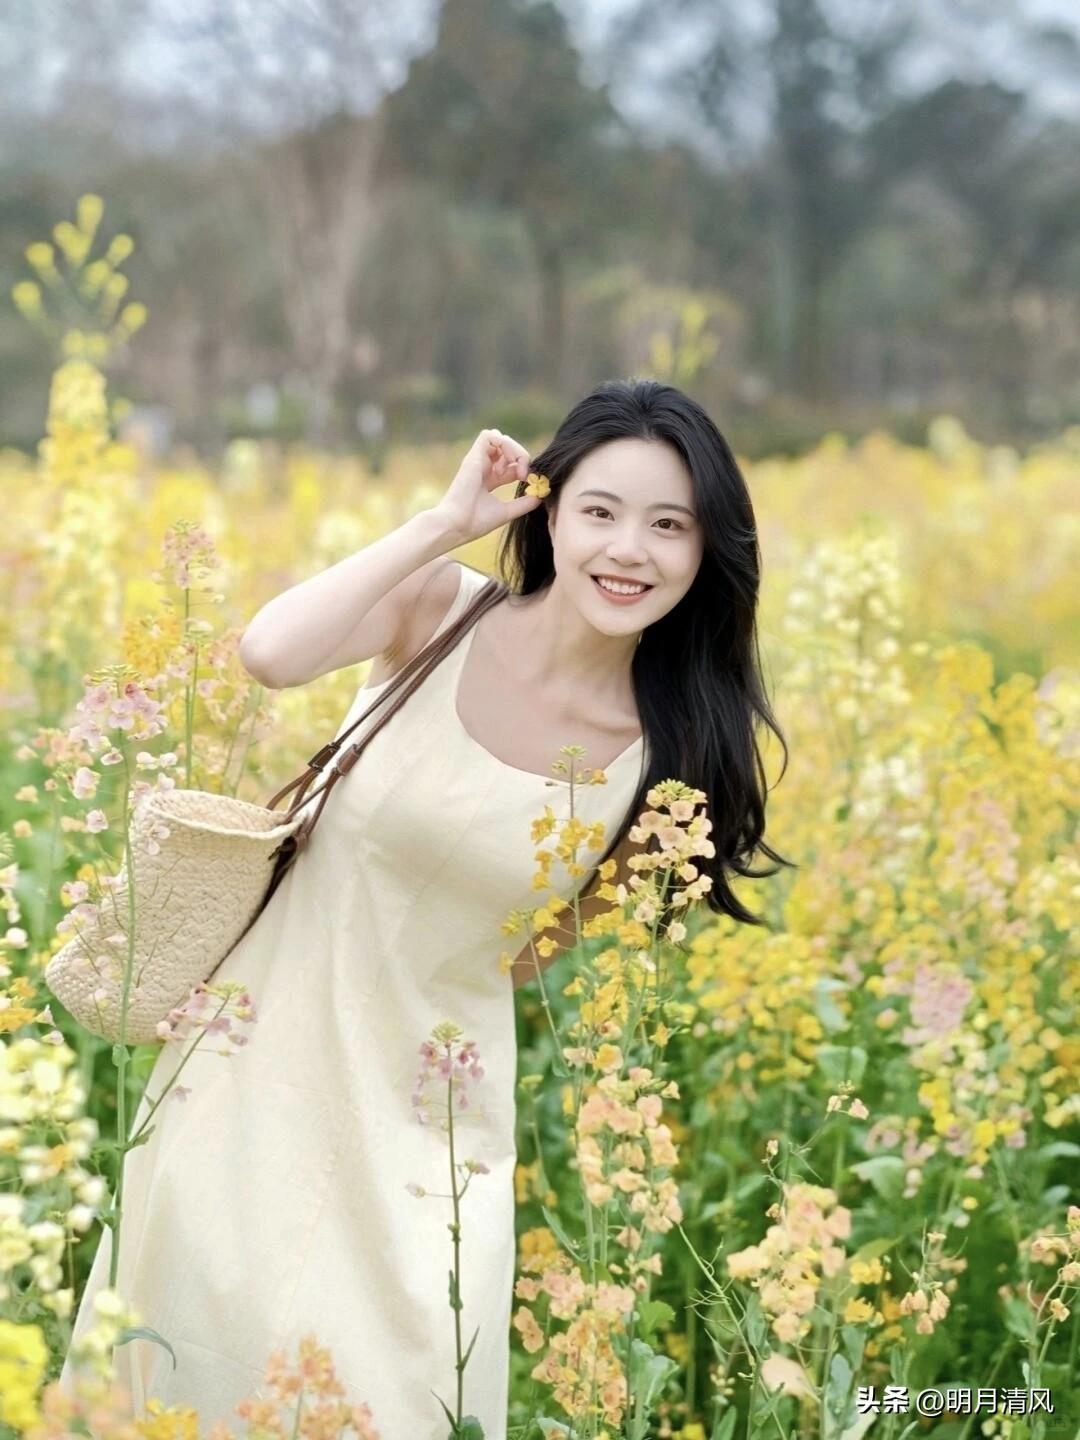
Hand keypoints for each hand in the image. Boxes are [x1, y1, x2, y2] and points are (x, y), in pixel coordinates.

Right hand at [433, 429, 544, 545]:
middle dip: (521, 456)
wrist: (457, 525)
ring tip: (518, 468)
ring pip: (499, 437)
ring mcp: (477, 461)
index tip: (530, 482)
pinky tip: (509, 461)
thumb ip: (523, 503)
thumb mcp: (506, 512)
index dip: (524, 467)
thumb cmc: (476, 522)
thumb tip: (540, 496)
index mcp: (489, 480)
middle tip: (525, 475)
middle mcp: (483, 467)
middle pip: (506, 447)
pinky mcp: (473, 457)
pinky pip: (489, 435)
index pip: (511, 464)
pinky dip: (504, 443)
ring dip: (514, 448)